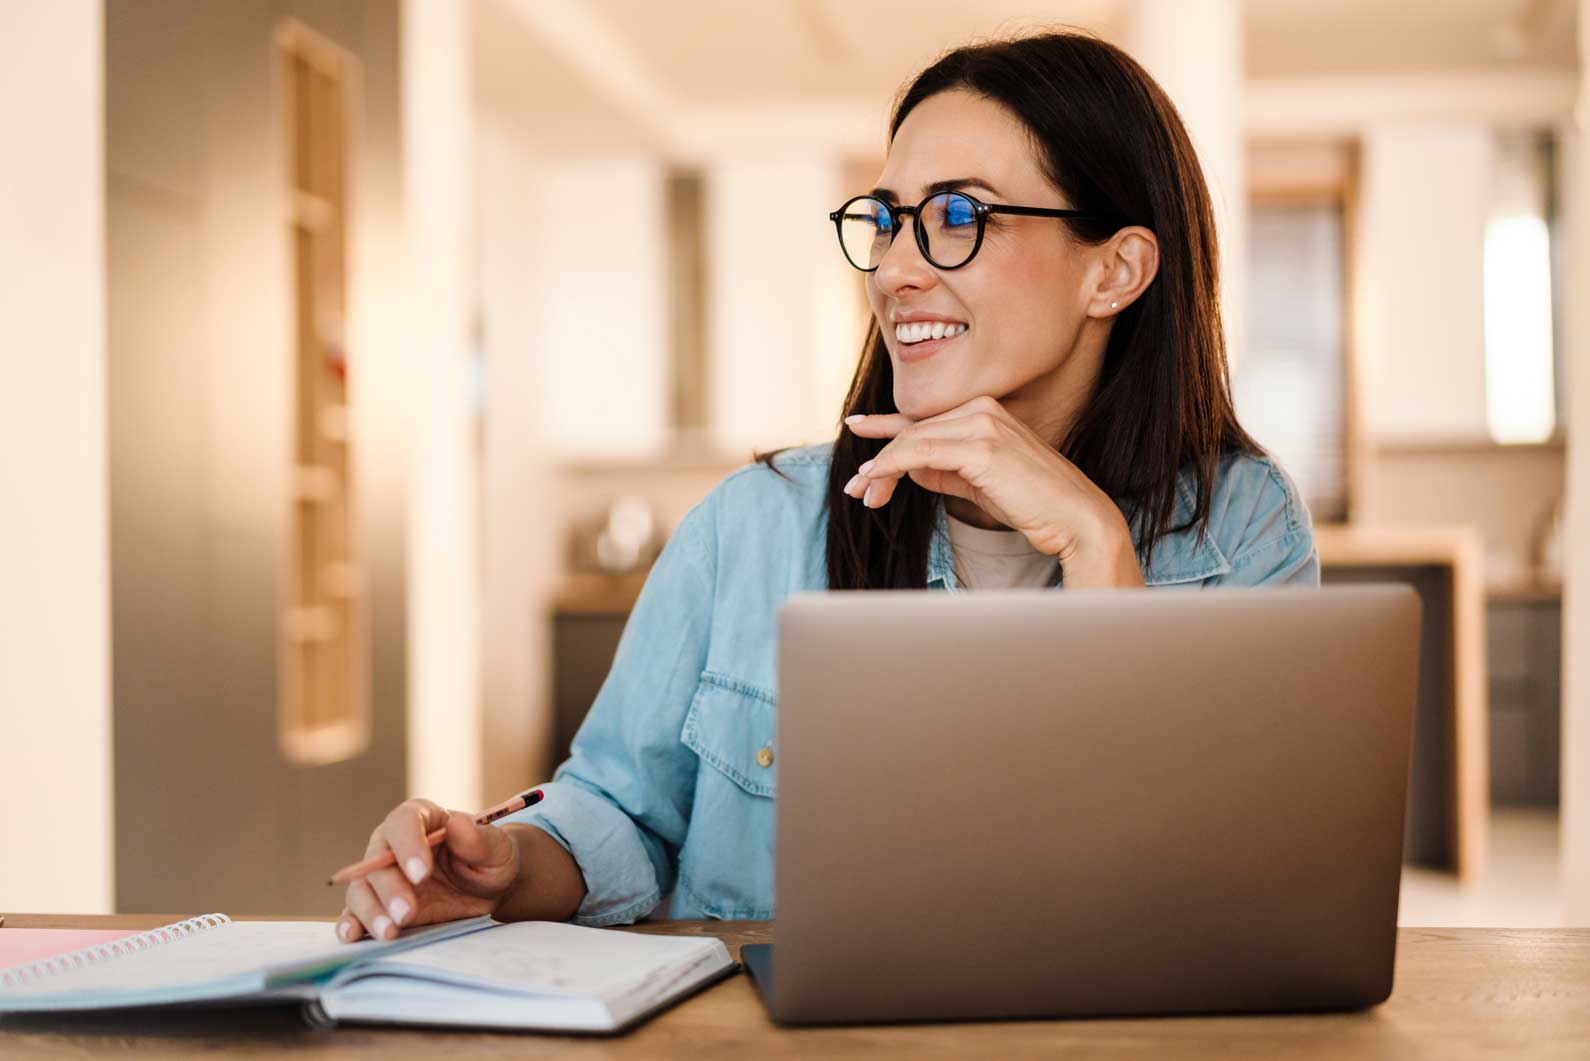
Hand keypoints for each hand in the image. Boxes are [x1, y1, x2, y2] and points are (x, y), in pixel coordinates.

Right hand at [337, 799, 519, 942]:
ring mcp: (381, 877)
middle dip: (390, 889)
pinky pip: (355, 913)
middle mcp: (391, 845)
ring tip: (389, 933)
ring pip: (362, 890)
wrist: (487, 889)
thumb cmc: (490, 860)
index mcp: (421, 818)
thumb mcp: (497, 849)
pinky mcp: (378, 906)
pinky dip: (350, 924)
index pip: (404, 823)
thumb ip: (479, 839)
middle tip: (407, 913)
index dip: (408, 846)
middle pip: (376, 861)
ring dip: (371, 912)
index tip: (421, 873)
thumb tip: (458, 824)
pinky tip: (354, 936)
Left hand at [843, 395, 1144, 587]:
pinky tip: (875, 481)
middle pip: (913, 432)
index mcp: (986, 412)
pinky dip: (892, 467)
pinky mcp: (981, 446)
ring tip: (862, 495)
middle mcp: (983, 409)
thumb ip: (945, 472)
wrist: (1075, 519)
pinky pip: (920, 453)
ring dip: (881, 470)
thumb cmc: (1032, 505)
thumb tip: (907, 469)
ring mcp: (983, 423)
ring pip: (912, 442)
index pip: (925, 420)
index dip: (886, 427)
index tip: (856, 427)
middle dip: (880, 462)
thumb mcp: (979, 484)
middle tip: (855, 488)